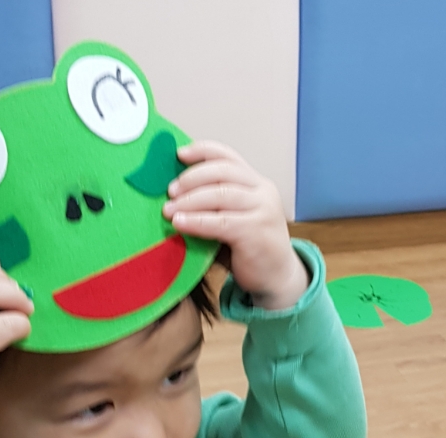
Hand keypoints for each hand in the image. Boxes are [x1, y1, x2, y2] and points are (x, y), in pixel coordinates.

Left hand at [163, 141, 308, 309]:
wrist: (278, 279)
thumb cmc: (251, 250)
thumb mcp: (236, 219)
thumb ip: (216, 205)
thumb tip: (176, 197)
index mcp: (257, 183)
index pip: (228, 157)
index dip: (202, 151)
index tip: (178, 154)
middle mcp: (263, 191)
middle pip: (221, 172)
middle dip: (191, 179)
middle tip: (169, 191)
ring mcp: (262, 210)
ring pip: (220, 195)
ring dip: (189, 200)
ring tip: (168, 210)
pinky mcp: (256, 232)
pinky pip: (220, 222)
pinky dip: (196, 221)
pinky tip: (179, 223)